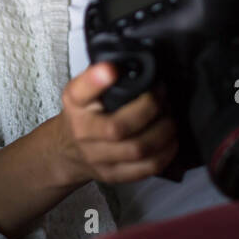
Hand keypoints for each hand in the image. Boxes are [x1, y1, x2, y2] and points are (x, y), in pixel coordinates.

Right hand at [49, 62, 178, 185]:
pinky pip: (146, 168)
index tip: (112, 69)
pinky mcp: (113, 175)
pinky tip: (170, 140)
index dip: (95, 80)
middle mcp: (82, 133)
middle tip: (163, 97)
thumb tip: (134, 62)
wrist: (68, 150)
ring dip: (163, 132)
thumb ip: (101, 76)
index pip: (79, 92)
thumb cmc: (85, 113)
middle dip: (150, 109)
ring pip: (137, 149)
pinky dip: (166, 153)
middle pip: (118, 128)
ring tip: (170, 118)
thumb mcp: (84, 90)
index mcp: (75, 104)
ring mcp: (97, 158)